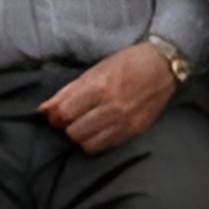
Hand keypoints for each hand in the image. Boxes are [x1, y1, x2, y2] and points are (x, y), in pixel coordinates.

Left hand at [40, 43, 177, 154]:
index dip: (54, 116)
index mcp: (99, 86)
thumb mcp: (95, 69)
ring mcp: (124, 121)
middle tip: (70, 120)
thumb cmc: (127, 62)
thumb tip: (45, 109)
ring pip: (87, 144)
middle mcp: (111, 106)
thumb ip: (69, 91)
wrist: (163, 66)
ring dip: (80, 136)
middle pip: (73, 132)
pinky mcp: (134, 130)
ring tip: (84, 126)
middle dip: (66, 127)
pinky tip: (98, 130)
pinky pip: (104, 146)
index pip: (64, 113)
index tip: (55, 114)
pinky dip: (95, 141)